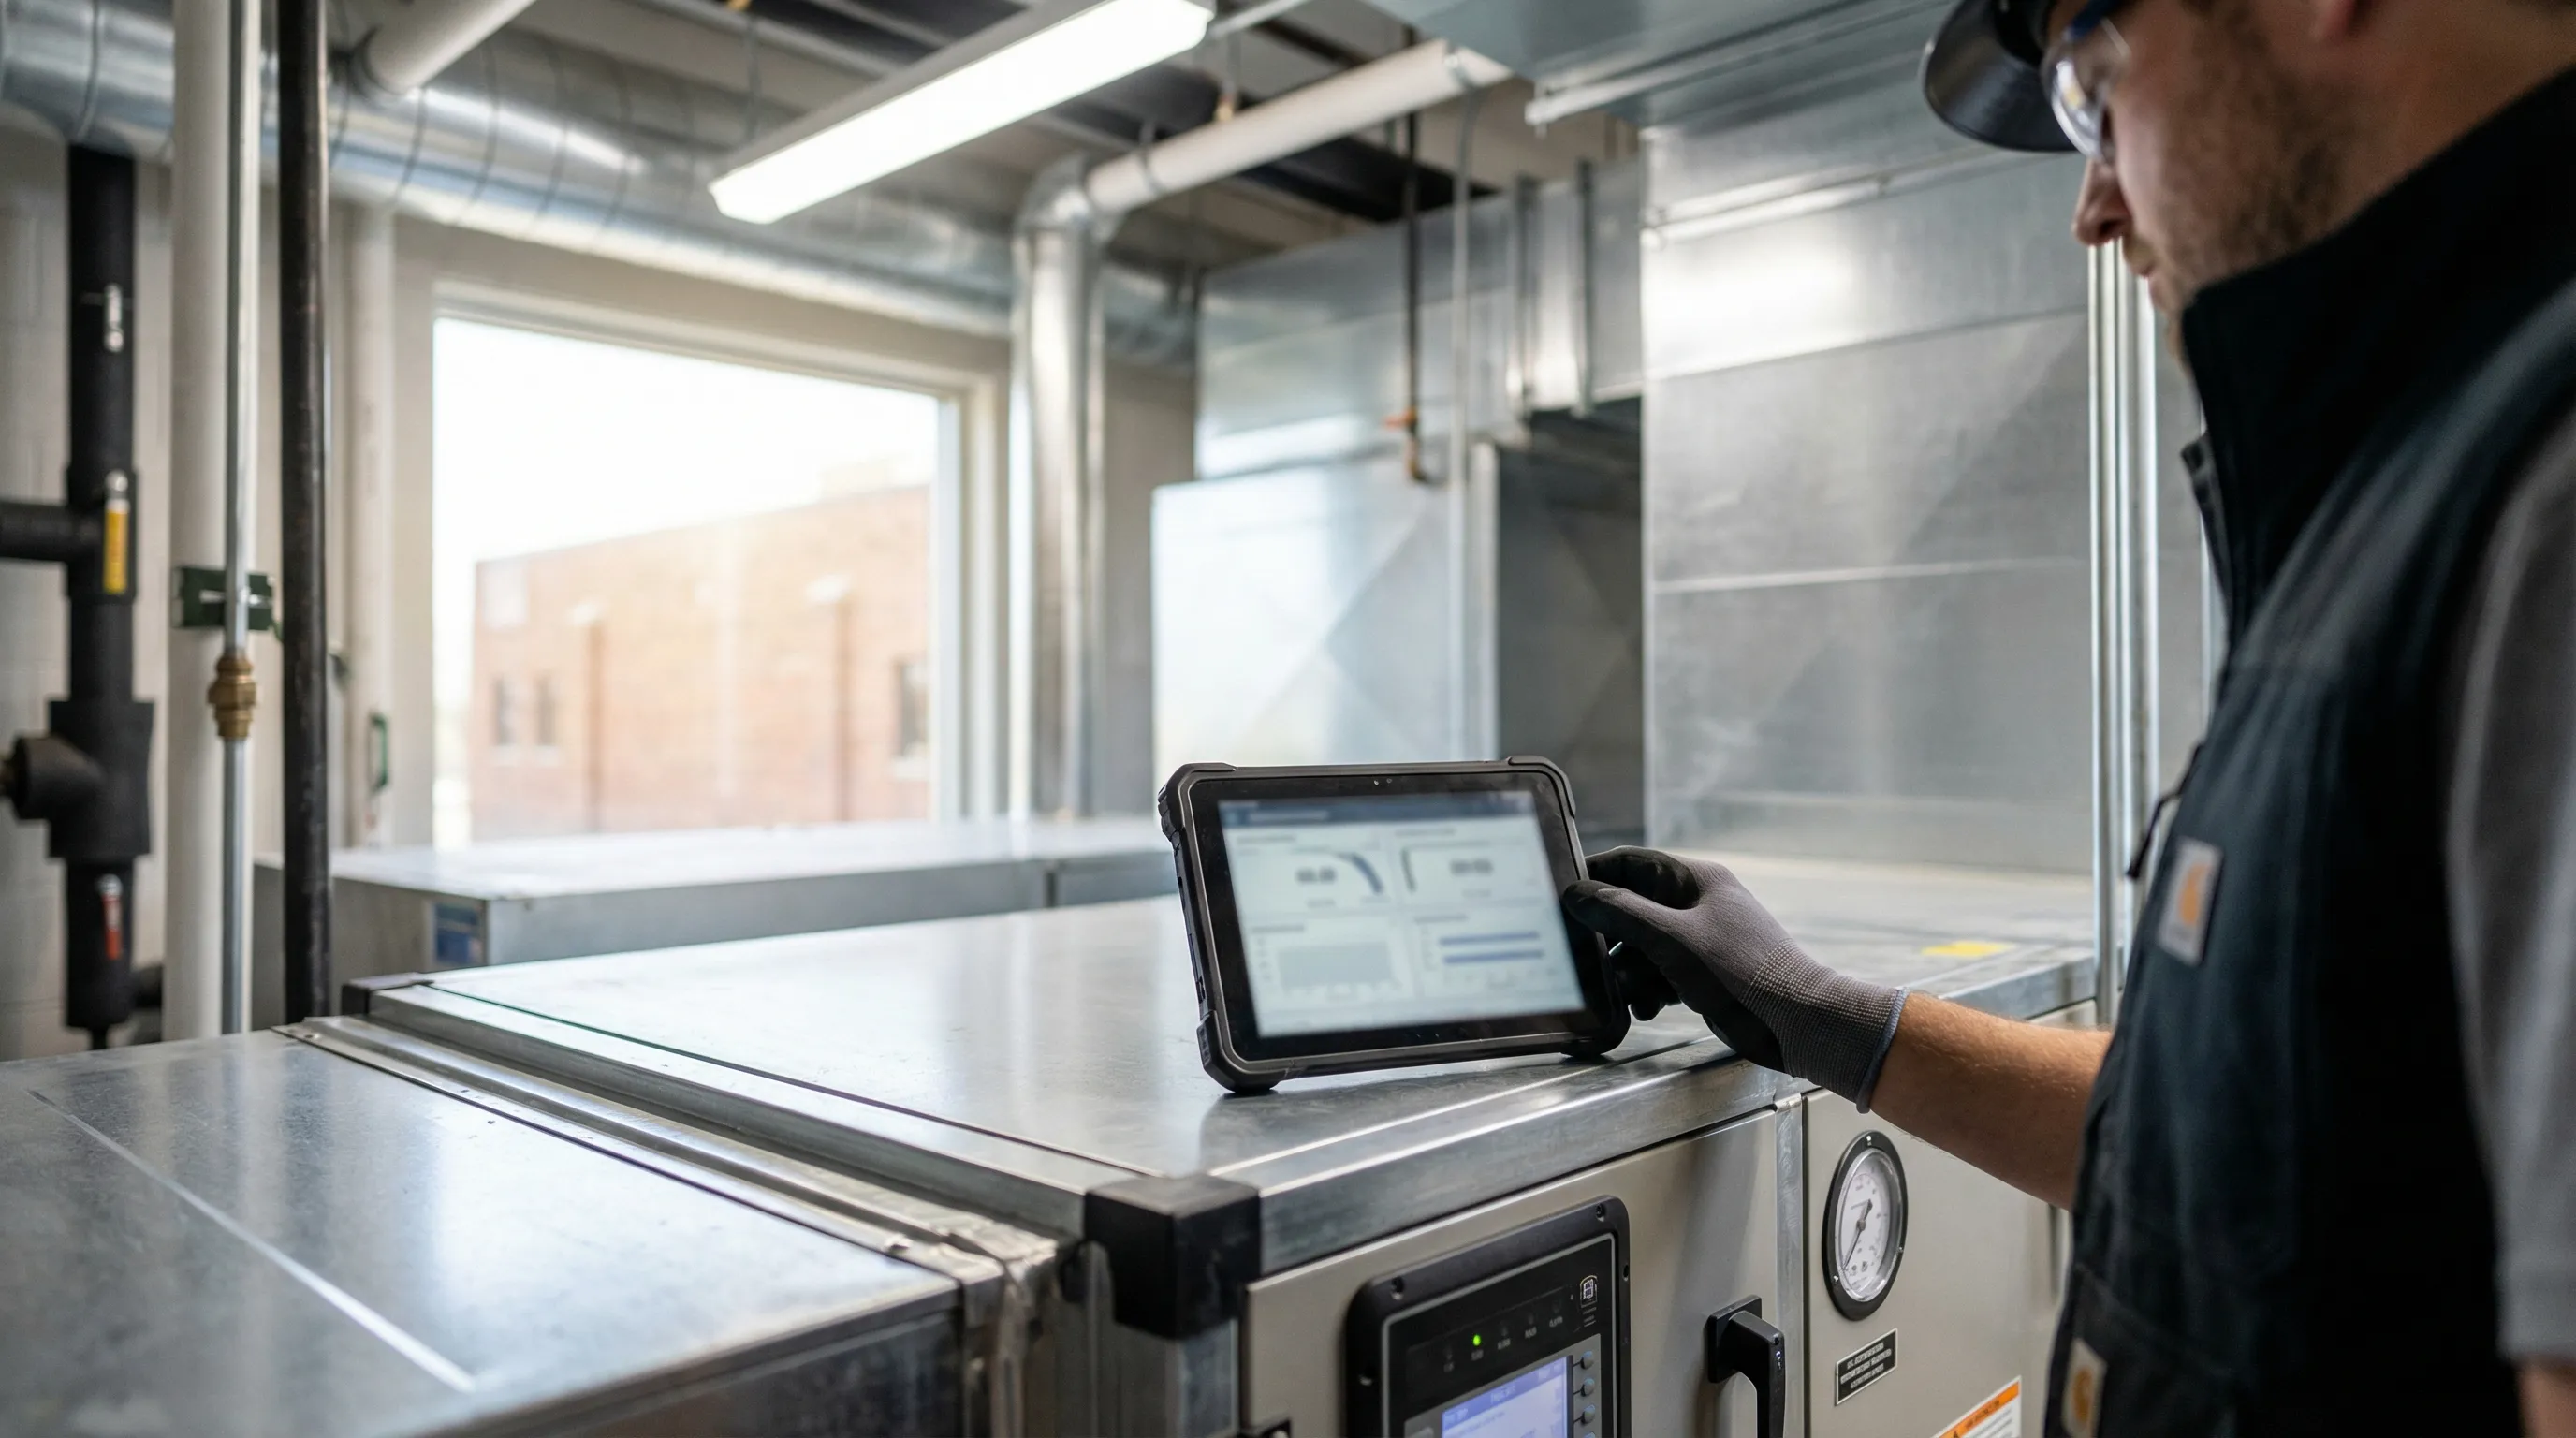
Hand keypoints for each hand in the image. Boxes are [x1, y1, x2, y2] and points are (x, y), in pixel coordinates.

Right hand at [1564, 848, 1906, 1105]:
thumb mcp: (1673, 941)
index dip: (1595, 876)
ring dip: (1628, 971)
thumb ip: (1622, 915)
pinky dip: (1649, 990)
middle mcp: (1698, 905)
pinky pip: (1661, 973)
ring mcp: (1702, 941)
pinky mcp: (1705, 975)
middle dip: (1608, 937)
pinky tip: (1645, 1008)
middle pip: (1634, 909)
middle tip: (1579, 957)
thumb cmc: (1743, 973)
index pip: (1633, 864)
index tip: (1560, 895)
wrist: (1799, 1024)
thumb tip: (1576, 893)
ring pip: (1644, 946)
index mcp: (1696, 881)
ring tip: (1624, 994)